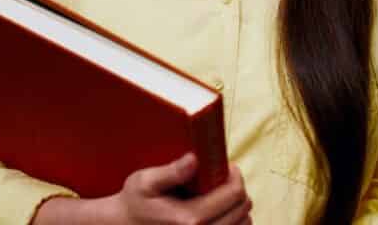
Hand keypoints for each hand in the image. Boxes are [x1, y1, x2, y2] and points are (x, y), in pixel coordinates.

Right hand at [32, 153, 252, 223]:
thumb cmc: (134, 203)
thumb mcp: (145, 182)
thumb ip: (172, 172)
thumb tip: (195, 159)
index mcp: (190, 219)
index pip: (234, 195)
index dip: (236, 176)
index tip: (228, 166)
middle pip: (243, 210)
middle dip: (237, 189)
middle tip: (223, 176)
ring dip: (237, 207)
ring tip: (221, 194)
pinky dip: (233, 221)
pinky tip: (219, 210)